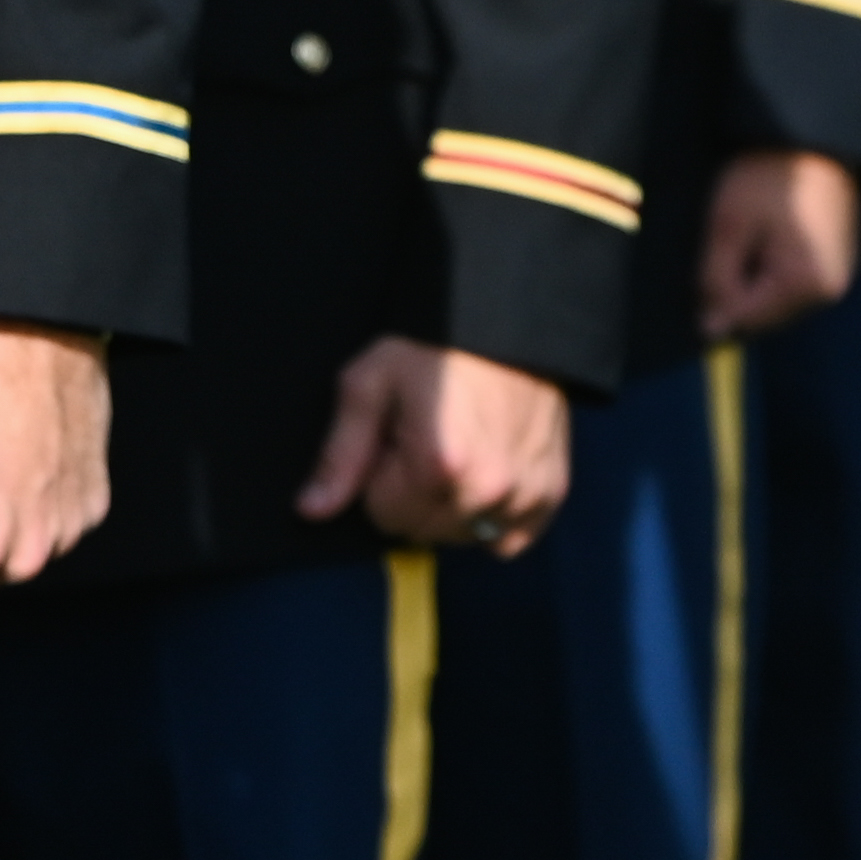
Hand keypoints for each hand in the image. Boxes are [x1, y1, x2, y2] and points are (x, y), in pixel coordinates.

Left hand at [297, 336, 570, 553]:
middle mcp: (485, 491)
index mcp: (436, 466)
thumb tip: (311, 510)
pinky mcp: (550, 492)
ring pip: (464, 538)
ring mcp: (524, 495)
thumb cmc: (430, 345)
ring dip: (452, 509)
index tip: (393, 440)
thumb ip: (340, 454)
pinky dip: (494, 519)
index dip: (378, 478)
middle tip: (425, 441)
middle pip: (424, 533)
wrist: (505, 320)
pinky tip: (486, 476)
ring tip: (458, 453)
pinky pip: (510, 539)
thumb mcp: (371, 383)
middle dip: (413, 496)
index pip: (383, 516)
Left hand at [699, 150, 857, 340]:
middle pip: (765, 314)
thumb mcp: (728, 225)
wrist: (810, 136)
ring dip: (753, 278)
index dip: (715, 298)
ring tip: (746, 234)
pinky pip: (793, 283)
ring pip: (777, 300)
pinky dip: (771, 269)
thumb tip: (710, 331)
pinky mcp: (836, 262)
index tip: (704, 264)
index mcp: (806, 283)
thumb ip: (716, 280)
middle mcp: (830, 290)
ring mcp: (838, 277)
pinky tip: (764, 236)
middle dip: (736, 288)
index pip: (747, 319)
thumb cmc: (767, 174)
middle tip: (725, 242)